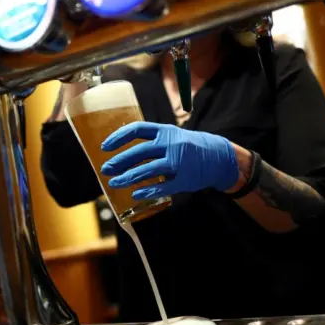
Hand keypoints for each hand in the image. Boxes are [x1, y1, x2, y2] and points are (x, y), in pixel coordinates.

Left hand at [100, 122, 238, 199]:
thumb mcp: (172, 136)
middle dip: (120, 161)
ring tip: (114, 183)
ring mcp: (179, 162)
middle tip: (106, 169)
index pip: (137, 129)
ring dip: (128, 177)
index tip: (105, 147)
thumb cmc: (189, 147)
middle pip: (140, 151)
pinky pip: (162, 187)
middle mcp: (171, 144)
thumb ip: (152, 140)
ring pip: (148, 170)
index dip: (118, 137)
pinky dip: (147, 191)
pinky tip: (135, 195)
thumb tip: (123, 149)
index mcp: (165, 131)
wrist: (219, 157)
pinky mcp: (185, 179)